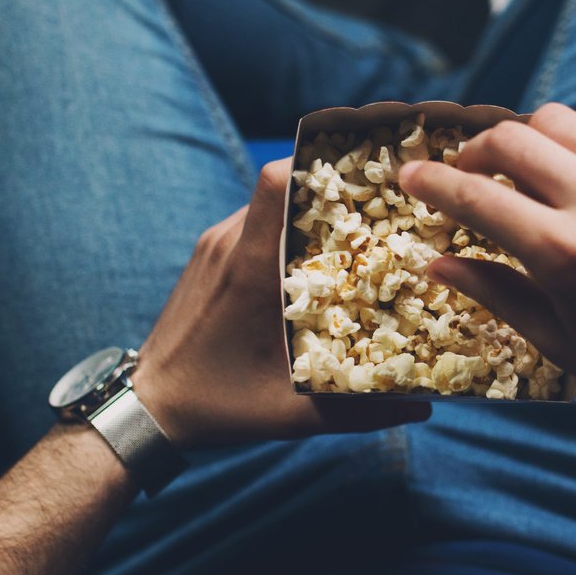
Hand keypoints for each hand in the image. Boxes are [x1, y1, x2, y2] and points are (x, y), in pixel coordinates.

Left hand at [133, 160, 432, 447]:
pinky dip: (284, 228)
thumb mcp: (292, 415)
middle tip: (379, 201)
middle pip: (282, 184)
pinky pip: (253, 223)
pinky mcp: (207, 255)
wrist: (149, 406)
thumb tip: (426, 407)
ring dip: (307, 209)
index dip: (319, 158)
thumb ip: (359, 411)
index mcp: (249, 268)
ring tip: (354, 228)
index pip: (277, 181)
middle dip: (331, 186)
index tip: (366, 162)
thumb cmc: (219, 406)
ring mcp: (214, 246)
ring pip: (269, 203)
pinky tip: (313, 257)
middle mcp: (229, 244)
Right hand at [398, 96, 575, 452]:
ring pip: (559, 119)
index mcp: (564, 255)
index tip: (408, 173)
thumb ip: (496, 293)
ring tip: (527, 170)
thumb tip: (435, 260)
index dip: (431, 181)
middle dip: (473, 154)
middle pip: (510, 141)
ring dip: (529, 138)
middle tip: (467, 175)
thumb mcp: (563, 344)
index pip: (475, 196)